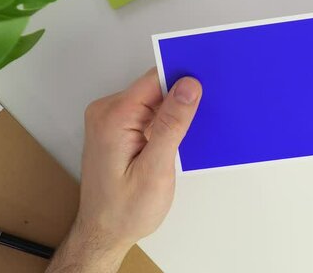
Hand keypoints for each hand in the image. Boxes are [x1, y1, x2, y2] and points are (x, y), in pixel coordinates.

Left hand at [47, 69, 201, 271]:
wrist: (103, 234)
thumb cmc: (125, 210)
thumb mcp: (155, 169)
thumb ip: (171, 124)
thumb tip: (189, 86)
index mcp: (114, 116)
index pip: (155, 79)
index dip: (184, 79)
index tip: (210, 86)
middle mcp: (108, 111)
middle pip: (155, 87)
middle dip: (182, 99)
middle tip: (202, 122)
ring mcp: (111, 119)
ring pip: (154, 99)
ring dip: (175, 114)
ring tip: (187, 139)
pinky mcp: (118, 129)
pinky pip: (148, 112)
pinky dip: (165, 123)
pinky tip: (175, 143)